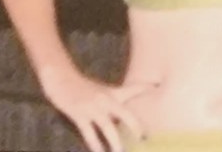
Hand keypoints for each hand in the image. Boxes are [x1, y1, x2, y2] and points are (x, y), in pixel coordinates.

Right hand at [39, 68, 154, 151]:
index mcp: (112, 93)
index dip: (147, 90)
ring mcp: (92, 108)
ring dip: (115, 142)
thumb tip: (124, 116)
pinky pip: (89, 133)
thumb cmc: (82, 87)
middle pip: (125, 114)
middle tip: (143, 140)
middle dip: (135, 127)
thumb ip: (113, 101)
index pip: (134, 89)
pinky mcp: (79, 115)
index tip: (160, 91)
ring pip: (108, 127)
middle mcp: (105, 100)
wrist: (61, 78)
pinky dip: (95, 145)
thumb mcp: (101, 90)